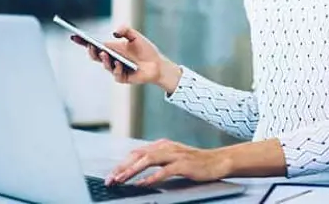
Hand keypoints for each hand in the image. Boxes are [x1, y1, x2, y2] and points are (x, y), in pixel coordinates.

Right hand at [70, 25, 181, 92]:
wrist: (157, 64)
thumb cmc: (146, 50)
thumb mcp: (136, 37)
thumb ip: (126, 30)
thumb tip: (114, 32)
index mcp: (111, 48)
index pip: (94, 45)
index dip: (82, 42)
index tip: (74, 36)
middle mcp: (111, 59)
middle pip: (95, 56)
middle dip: (91, 51)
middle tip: (91, 45)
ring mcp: (116, 69)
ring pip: (105, 65)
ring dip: (104, 59)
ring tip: (104, 53)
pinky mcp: (122, 78)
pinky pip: (117, 74)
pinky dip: (117, 68)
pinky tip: (119, 63)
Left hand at [105, 139, 231, 186]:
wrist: (218, 161)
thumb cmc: (194, 162)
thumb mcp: (172, 158)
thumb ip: (156, 161)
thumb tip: (136, 171)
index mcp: (161, 145)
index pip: (136, 153)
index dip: (121, 164)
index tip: (110, 176)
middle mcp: (166, 147)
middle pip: (138, 155)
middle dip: (122, 168)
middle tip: (110, 180)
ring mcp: (175, 154)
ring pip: (148, 160)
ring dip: (132, 171)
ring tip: (121, 180)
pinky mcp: (184, 164)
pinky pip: (165, 170)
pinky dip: (152, 177)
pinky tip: (143, 183)